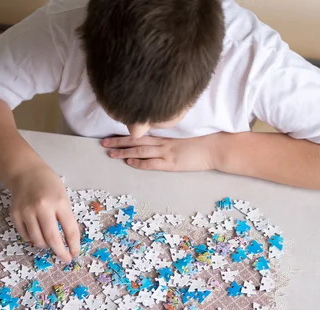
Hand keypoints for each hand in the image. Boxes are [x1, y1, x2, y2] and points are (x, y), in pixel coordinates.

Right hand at [8, 162, 79, 262]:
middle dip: (60, 252)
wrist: (26, 172)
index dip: (74, 246)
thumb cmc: (49, 185)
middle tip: (64, 259)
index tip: (75, 254)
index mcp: (59, 202)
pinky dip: (33, 239)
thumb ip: (65, 217)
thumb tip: (68, 242)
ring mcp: (27, 211)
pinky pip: (26, 236)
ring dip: (46, 246)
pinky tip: (37, 234)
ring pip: (38, 240)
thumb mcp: (63, 198)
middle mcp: (42, 207)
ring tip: (50, 243)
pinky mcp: (15, 214)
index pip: (70, 230)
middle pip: (52, 239)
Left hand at [102, 134, 218, 171]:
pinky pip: (152, 163)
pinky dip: (140, 162)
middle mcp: (163, 143)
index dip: (127, 135)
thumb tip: (159, 142)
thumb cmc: (203, 143)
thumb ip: (171, 141)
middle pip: (136, 141)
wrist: (216, 147)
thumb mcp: (184, 139)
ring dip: (124, 152)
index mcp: (166, 137)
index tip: (113, 134)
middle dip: (118, 141)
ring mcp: (167, 153)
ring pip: (140, 151)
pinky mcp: (172, 163)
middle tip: (103, 142)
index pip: (142, 135)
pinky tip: (129, 162)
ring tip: (110, 153)